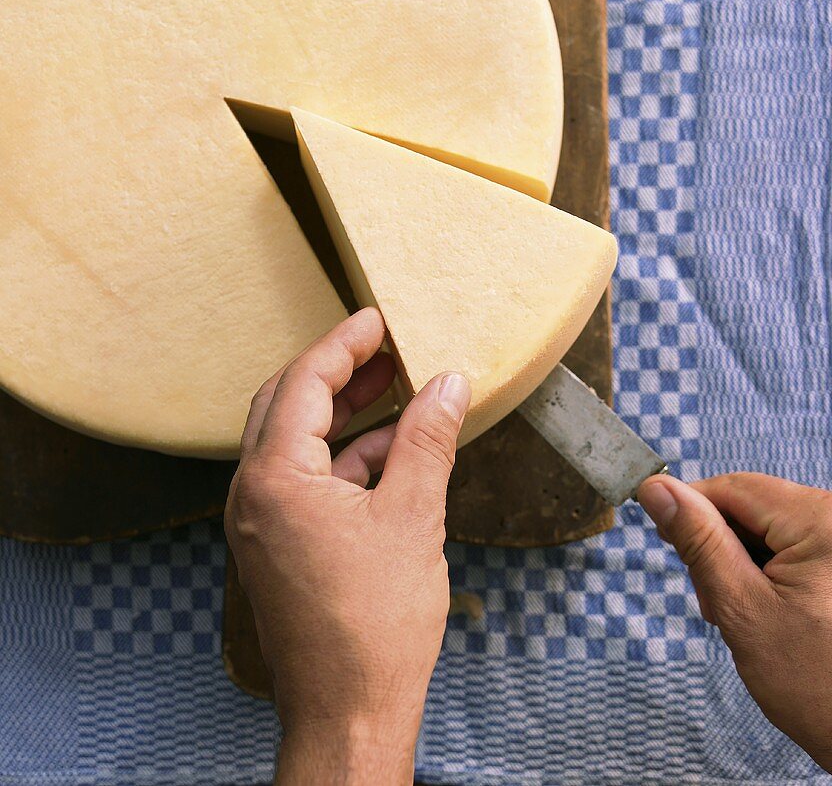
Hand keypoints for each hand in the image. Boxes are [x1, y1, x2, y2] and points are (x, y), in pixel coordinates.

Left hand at [225, 308, 470, 784]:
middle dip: (336, 372)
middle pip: (286, 404)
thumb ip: (426, 441)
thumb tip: (448, 384)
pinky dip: (344, 457)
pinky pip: (305, 480)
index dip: (343, 345)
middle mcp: (254, 495)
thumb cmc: (374, 626)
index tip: (376, 319)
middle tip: (383, 347)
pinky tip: (391, 449)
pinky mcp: (278, 545)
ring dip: (343, 414)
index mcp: (274, 480)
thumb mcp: (413, 517)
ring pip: (295, 442)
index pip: (302, 384)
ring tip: (397, 389)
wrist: (348, 714)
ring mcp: (261, 523)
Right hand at [638, 471, 831, 771]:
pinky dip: (767, 571)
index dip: (689, 508)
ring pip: (768, 526)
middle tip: (711, 600)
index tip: (664, 537)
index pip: (733, 487)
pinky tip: (764, 609)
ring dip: (740, 561)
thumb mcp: (742, 608)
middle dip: (718, 545)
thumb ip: (698, 541)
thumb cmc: (817, 685)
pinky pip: (792, 545)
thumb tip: (656, 488)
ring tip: (738, 614)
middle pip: (752, 505)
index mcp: (822, 520)